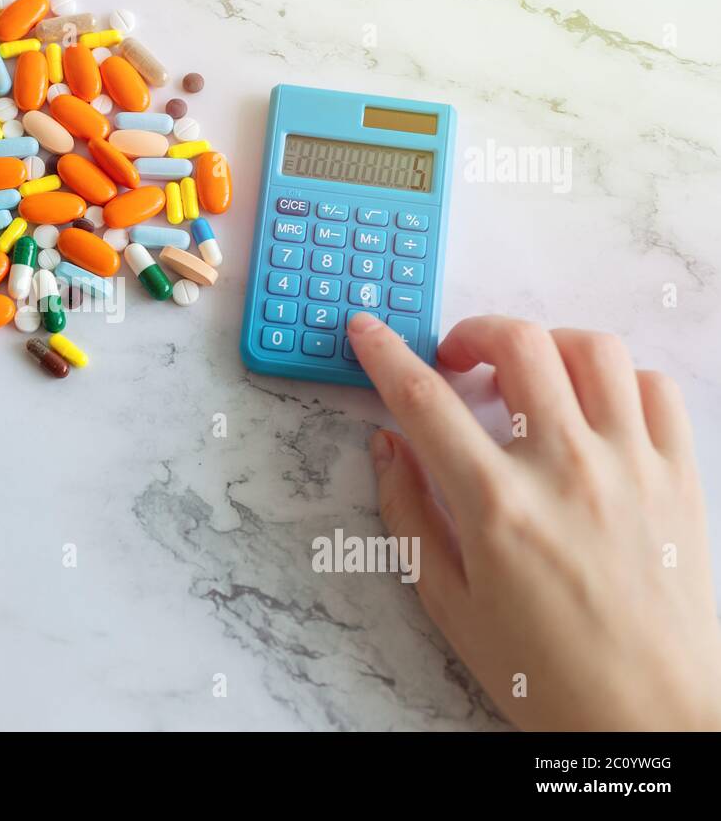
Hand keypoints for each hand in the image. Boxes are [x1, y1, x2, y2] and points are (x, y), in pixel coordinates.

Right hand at [348, 312, 720, 729]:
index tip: (366, 329)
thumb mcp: (449, 603)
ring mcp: (631, 465)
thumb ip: (409, 513)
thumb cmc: (546, 673)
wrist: (654, 716)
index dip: (383, 352)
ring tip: (526, 377)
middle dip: (471, 333)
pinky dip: (615, 379)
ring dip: (545, 345)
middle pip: (515, 344)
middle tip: (455, 361)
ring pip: (590, 348)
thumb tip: (387, 445)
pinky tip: (590, 408)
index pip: (423, 399)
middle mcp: (566, 470)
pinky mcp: (678, 474)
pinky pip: (652, 387)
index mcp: (496, 505)